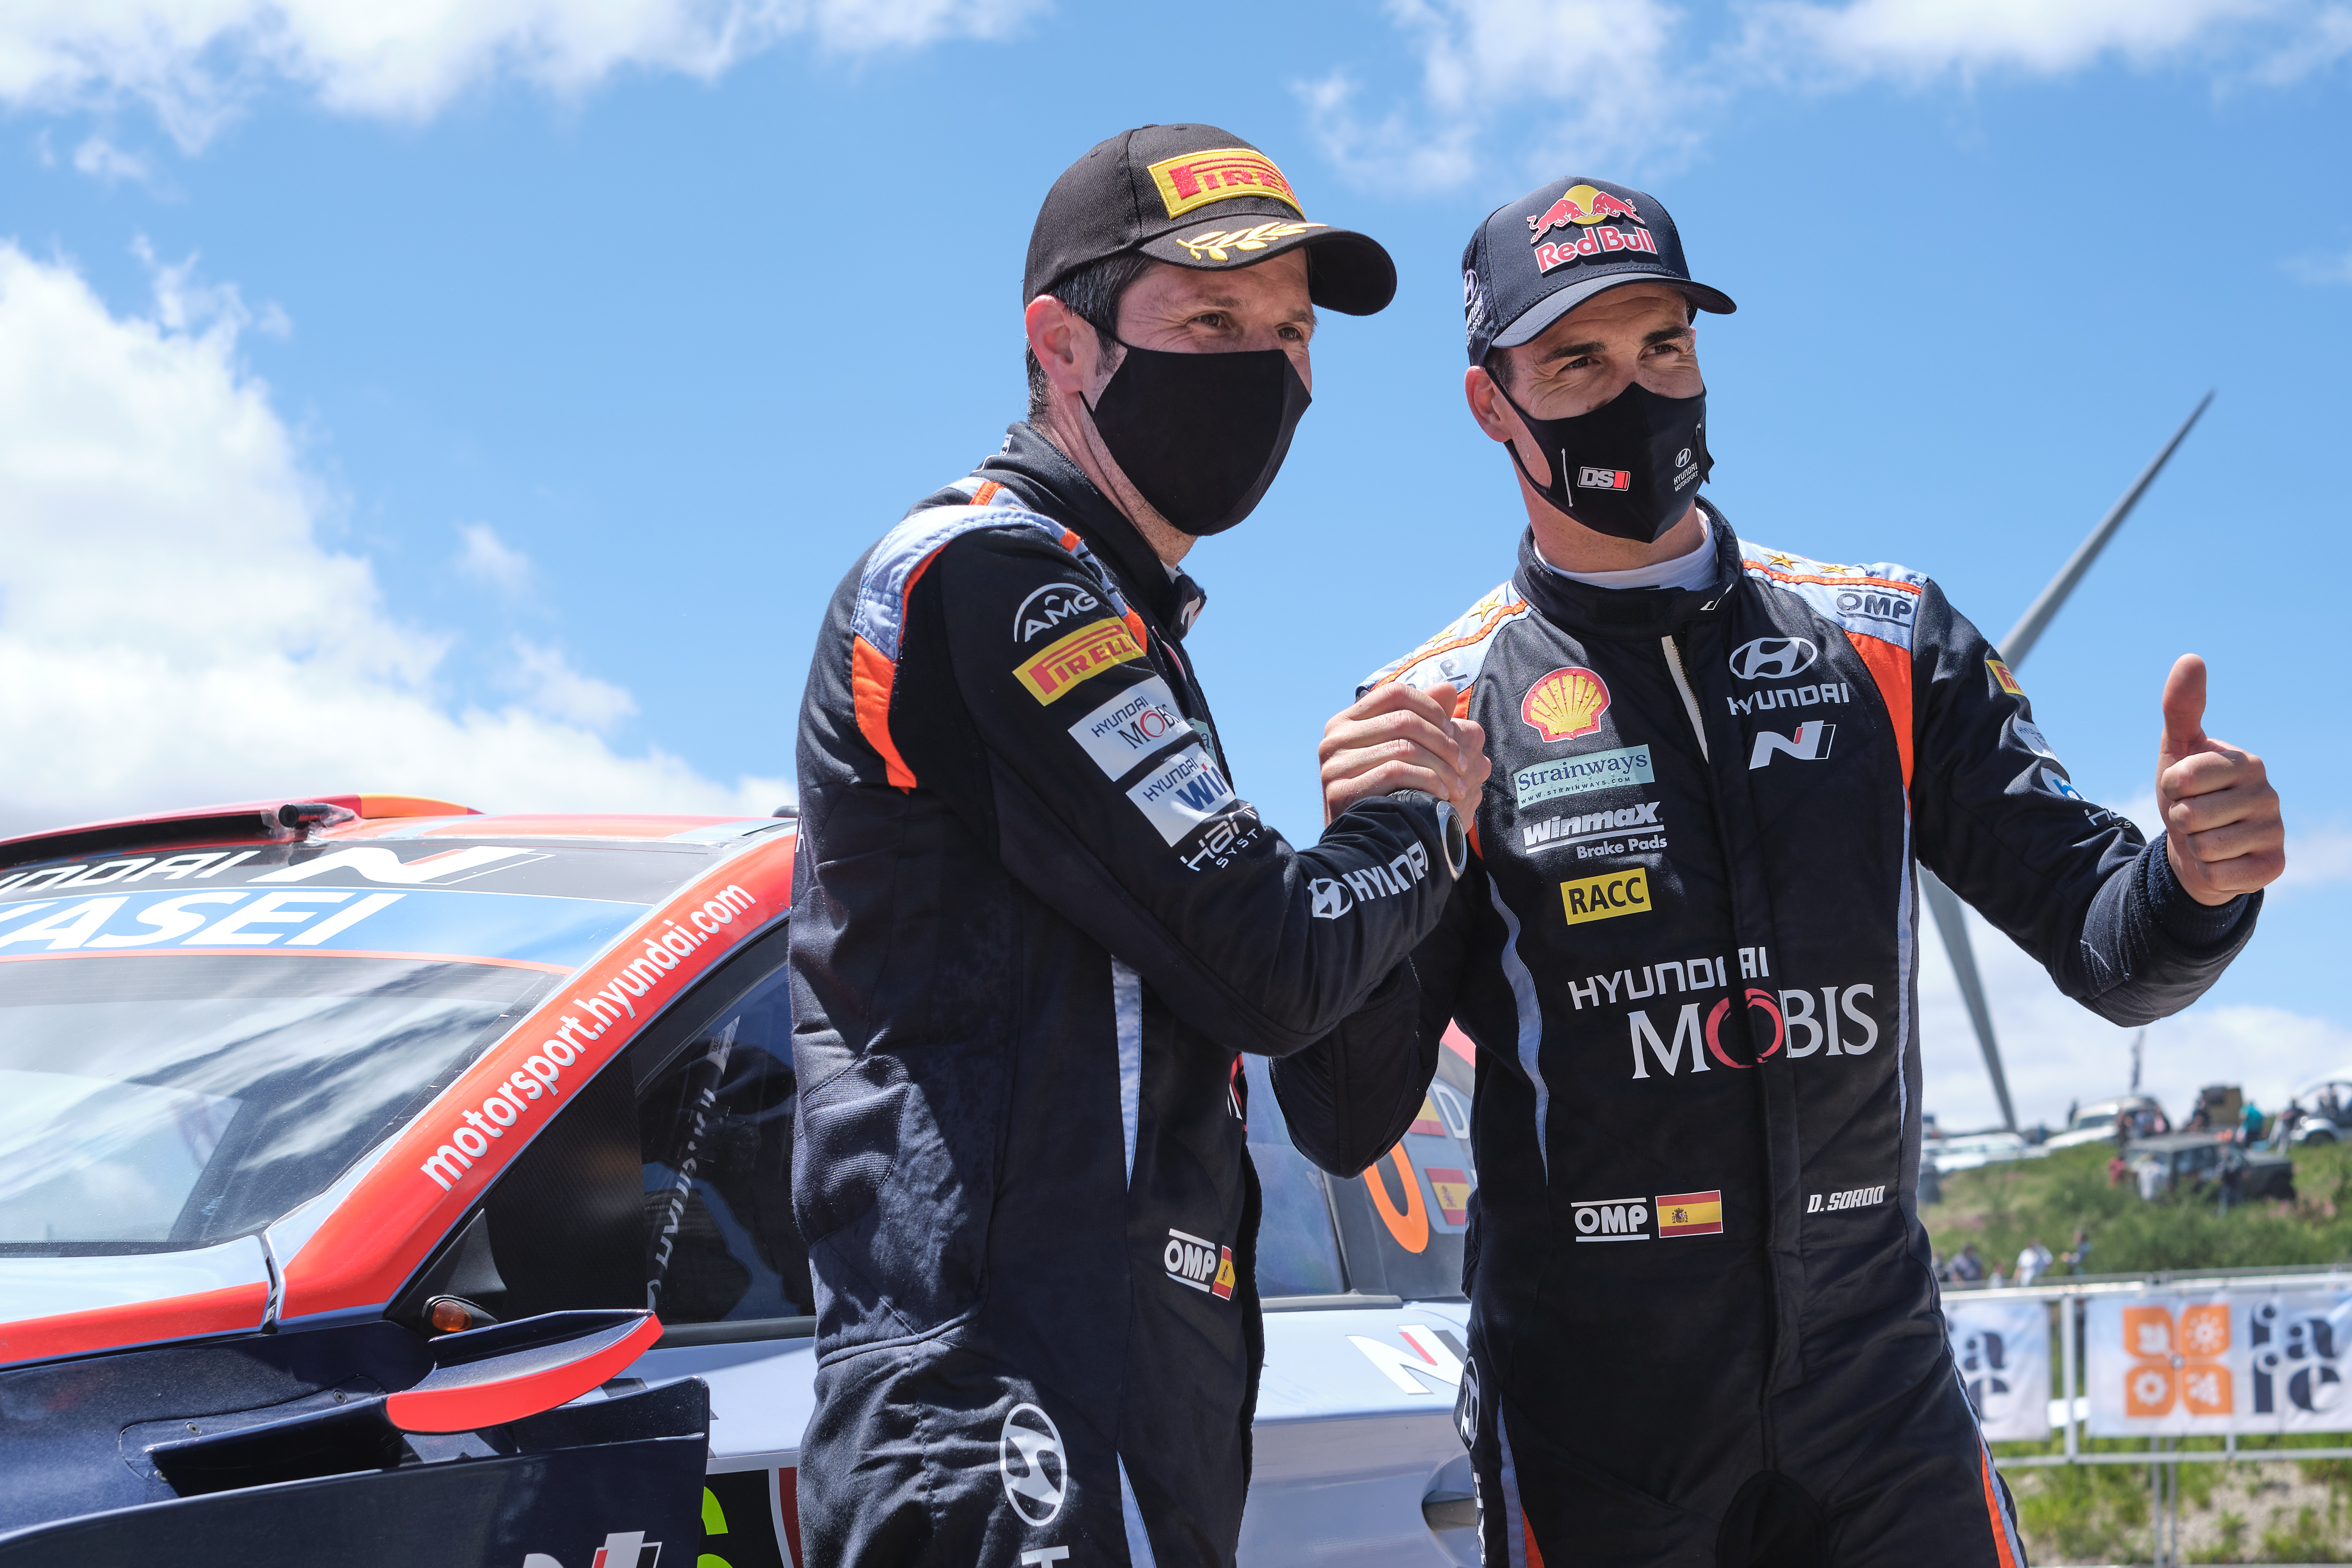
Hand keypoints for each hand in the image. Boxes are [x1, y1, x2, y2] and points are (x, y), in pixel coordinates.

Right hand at [1319, 681, 1490, 823]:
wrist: (1367, 844)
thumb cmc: (1390, 794)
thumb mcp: (1406, 752)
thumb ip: (1424, 720)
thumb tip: (1447, 688)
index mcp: (1348, 721)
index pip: (1394, 692)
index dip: (1430, 708)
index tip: (1454, 732)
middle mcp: (1334, 737)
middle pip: (1403, 719)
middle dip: (1444, 742)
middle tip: (1466, 765)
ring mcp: (1333, 764)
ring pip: (1403, 747)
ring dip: (1442, 767)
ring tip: (1460, 786)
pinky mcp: (1339, 790)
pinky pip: (1394, 772)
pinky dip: (1427, 781)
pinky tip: (1442, 796)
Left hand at [2156, 654, 2283, 904]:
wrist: (2198, 848)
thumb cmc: (2188, 794)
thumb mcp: (2177, 750)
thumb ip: (2181, 707)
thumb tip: (2191, 657)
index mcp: (2246, 763)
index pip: (2183, 776)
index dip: (2170, 786)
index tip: (2181, 786)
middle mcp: (2268, 794)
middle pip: (2192, 814)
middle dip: (2180, 819)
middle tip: (2193, 817)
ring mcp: (2274, 831)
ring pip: (2205, 846)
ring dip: (2193, 846)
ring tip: (2206, 837)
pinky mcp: (2272, 867)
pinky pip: (2221, 875)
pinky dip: (2209, 872)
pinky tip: (2221, 862)